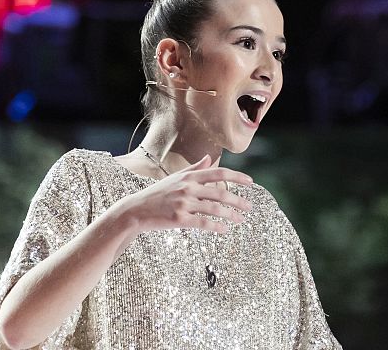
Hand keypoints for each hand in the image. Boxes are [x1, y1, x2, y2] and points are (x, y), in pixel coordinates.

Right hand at [122, 154, 252, 233]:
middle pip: (220, 193)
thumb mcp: (175, 177)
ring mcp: (184, 203)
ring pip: (214, 209)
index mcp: (189, 177)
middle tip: (249, 207)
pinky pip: (203, 223)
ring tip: (240, 220)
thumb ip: (193, 168)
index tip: (250, 182)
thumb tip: (208, 158)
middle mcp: (188, 188)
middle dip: (238, 200)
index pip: (218, 173)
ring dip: (231, 215)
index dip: (237, 177)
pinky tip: (224, 229)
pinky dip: (216, 226)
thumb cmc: (157, 194)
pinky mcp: (179, 219)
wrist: (136, 210)